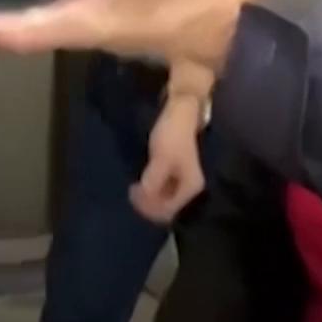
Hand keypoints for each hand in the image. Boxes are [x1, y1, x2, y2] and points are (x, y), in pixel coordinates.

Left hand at [133, 94, 206, 223]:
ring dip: (148, 197)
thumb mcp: (161, 159)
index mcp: (190, 187)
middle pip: (167, 208)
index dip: (148, 207)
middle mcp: (189, 189)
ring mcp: (183, 181)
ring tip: (134, 187)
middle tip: (131, 191)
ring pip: (164, 199)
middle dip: (148, 204)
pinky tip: (141, 181)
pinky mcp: (175, 174)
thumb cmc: (173, 134)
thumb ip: (153, 181)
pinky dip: (151, 189)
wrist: (181, 111)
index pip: (168, 210)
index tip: (132, 192)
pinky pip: (162, 189)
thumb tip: (143, 199)